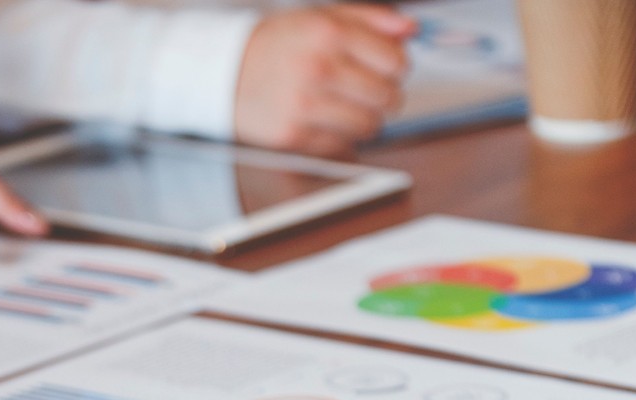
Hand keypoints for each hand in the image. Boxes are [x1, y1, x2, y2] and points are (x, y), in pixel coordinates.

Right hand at [236, 5, 415, 155]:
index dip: (397, 67)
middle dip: (386, 96)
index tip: (387, 68)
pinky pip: (343, 145)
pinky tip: (324, 119)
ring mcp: (305, 106)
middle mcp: (317, 68)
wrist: (226, 73)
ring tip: (347, 106)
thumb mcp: (322, 17)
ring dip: (366, 119)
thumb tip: (410, 29)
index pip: (395, 61)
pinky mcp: (294, 136)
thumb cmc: (277, 46)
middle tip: (371, 91)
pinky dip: (341, 136)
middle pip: (387, 97)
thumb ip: (370, 19)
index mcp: (327, 33)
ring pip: (369, 126)